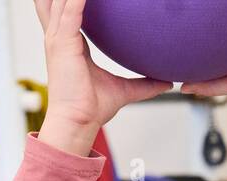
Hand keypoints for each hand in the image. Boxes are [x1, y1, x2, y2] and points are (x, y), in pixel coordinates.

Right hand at [33, 0, 172, 154]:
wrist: (78, 123)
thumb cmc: (92, 108)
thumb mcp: (124, 90)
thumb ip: (145, 83)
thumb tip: (168, 81)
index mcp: (69, 40)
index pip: (70, 5)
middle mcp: (59, 34)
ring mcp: (57, 37)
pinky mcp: (61, 42)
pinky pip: (71, 9)